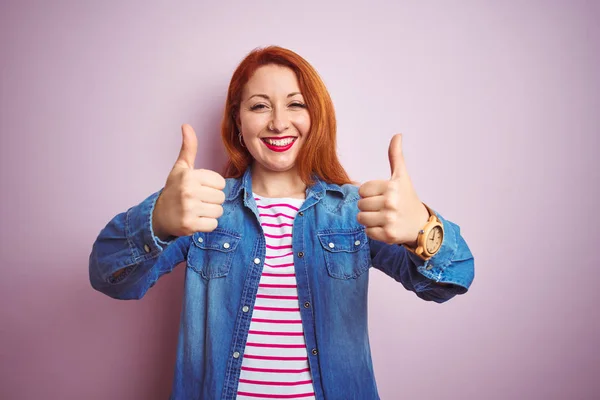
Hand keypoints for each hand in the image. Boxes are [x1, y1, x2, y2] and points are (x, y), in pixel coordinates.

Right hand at [152, 124, 225, 239]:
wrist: (158, 216)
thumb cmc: (174, 189)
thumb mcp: (181, 168)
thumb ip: (188, 148)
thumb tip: (186, 125)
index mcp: (190, 176)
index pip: (220, 183)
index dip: (213, 186)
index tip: (200, 188)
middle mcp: (189, 191)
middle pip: (221, 197)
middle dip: (212, 200)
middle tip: (198, 200)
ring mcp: (189, 209)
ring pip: (219, 211)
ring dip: (210, 213)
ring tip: (197, 210)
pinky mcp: (190, 225)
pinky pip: (213, 225)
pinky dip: (207, 225)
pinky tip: (196, 220)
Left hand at [357, 134, 429, 245]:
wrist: (421, 224)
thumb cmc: (407, 198)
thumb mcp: (402, 176)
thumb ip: (396, 156)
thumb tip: (397, 135)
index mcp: (391, 187)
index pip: (361, 190)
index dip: (369, 193)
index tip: (383, 196)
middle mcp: (391, 203)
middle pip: (360, 205)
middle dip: (369, 207)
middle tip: (384, 208)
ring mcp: (390, 220)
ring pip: (361, 218)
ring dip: (369, 219)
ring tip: (383, 217)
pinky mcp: (388, 235)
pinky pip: (367, 232)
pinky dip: (374, 231)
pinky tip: (386, 227)